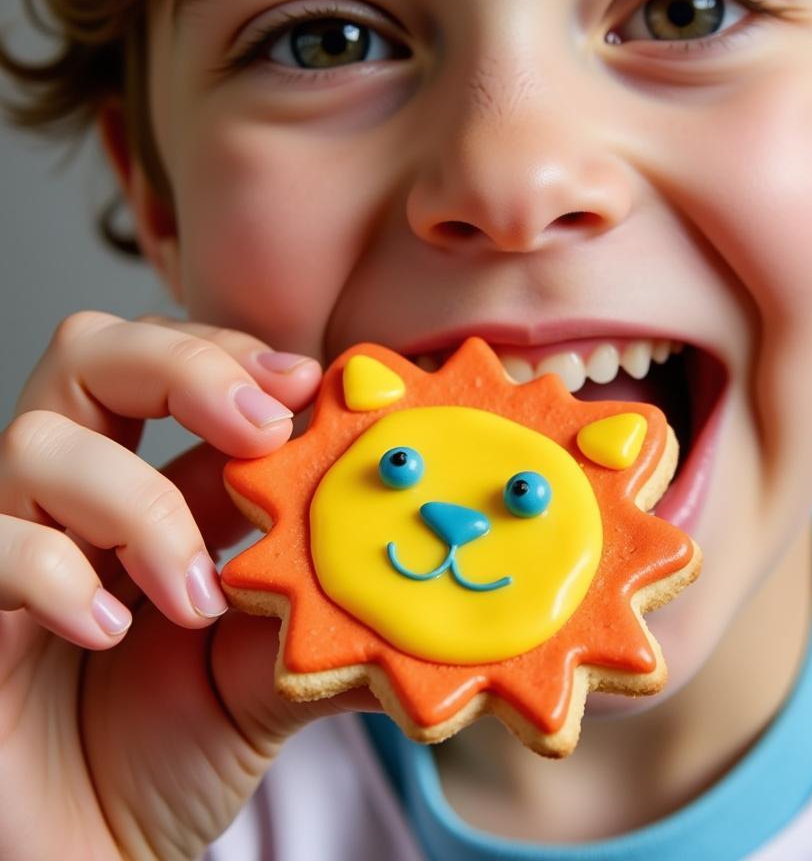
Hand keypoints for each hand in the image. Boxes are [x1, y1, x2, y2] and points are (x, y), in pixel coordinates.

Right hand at [0, 312, 374, 859]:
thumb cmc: (173, 757)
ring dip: (139, 505)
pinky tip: (107, 630)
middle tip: (260, 430)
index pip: (173, 362)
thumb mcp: (268, 671)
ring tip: (195, 596)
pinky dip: (53, 572)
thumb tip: (417, 571)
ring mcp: (11, 544)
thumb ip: (324, 609)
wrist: (92, 859)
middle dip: (185, 368)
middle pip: (92, 354)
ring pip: (37, 440)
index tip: (306, 384)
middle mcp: (77, 500)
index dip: (233, 355)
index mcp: (155, 491)